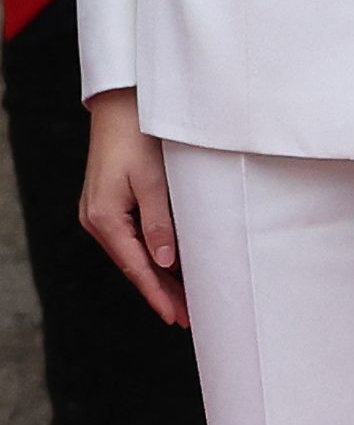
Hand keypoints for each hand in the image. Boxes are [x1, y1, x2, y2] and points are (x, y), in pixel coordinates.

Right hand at [79, 88, 184, 326]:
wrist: (120, 108)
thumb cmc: (139, 138)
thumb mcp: (153, 180)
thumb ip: (159, 222)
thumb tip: (165, 262)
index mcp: (104, 219)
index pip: (137, 268)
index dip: (158, 294)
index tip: (176, 316)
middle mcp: (96, 221)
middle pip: (133, 266)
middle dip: (160, 292)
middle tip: (186, 317)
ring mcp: (99, 213)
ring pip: (131, 255)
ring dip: (156, 276)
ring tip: (182, 299)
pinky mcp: (107, 204)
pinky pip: (129, 239)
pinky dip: (148, 256)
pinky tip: (165, 266)